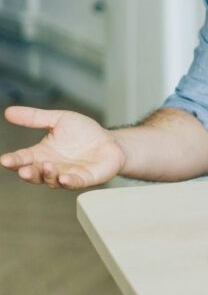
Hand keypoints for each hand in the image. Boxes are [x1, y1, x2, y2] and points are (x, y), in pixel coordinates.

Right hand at [1, 106, 126, 189]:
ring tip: (47, 166)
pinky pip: (74, 183)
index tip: (5, 160)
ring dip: (48, 175)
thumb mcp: (59, 119)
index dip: (14, 160)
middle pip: (34, 173)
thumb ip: (35, 118)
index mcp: (42, 153)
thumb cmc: (83, 132)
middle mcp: (51, 167)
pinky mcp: (84, 179)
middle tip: (23, 170)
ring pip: (52, 179)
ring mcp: (67, 174)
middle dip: (27, 173)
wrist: (109, 141)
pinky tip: (63, 178)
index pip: (23, 158)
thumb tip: (8, 111)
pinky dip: (68, 182)